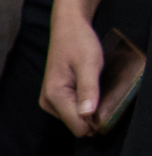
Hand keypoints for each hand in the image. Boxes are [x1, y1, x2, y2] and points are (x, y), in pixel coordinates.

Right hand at [41, 11, 104, 135]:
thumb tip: (88, 115)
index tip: (107, 103)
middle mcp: (48, 102)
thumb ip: (88, 90)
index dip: (97, 120)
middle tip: (102, 90)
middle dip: (94, 114)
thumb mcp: (89, 64)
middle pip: (78, 125)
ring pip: (76, 119)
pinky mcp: (54, 98)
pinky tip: (88, 88)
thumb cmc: (78, 42)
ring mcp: (50, 101)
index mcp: (54, 96)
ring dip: (90, 108)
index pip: (79, 127)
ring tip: (94, 86)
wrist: (68, 29)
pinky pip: (73, 111)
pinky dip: (85, 104)